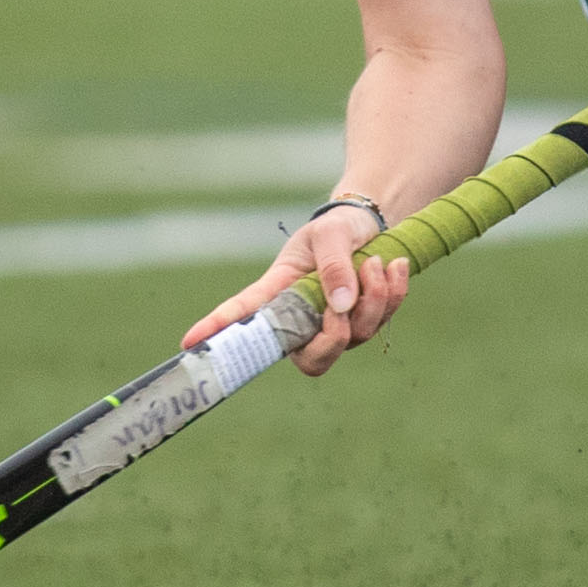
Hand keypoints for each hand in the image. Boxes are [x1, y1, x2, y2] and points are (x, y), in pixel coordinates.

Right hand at [181, 205, 413, 376]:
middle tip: (347, 302)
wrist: (370, 226)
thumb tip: (340, 307)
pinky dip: (394, 293)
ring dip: (374, 299)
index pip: (245, 315)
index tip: (191, 342)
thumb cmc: (336, 228)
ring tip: (376, 260)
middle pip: (311, 361)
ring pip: (355, 337)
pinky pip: (383, 322)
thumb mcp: (330, 233)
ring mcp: (335, 326)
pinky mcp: (364, 323)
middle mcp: (304, 319)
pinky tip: (396, 266)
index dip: (219, 330)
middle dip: (335, 338)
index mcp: (279, 291)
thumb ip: (333, 264)